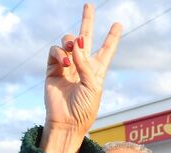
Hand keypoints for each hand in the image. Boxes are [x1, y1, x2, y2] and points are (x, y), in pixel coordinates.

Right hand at [40, 3, 121, 152]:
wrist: (67, 123)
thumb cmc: (84, 108)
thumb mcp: (93, 85)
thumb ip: (85, 63)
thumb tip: (75, 44)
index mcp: (97, 70)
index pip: (106, 50)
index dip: (112, 37)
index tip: (118, 24)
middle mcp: (82, 65)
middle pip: (85, 38)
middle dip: (87, 21)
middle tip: (89, 5)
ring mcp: (66, 66)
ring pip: (67, 42)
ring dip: (70, 41)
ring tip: (72, 50)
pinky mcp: (52, 69)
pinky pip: (54, 52)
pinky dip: (59, 53)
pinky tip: (65, 62)